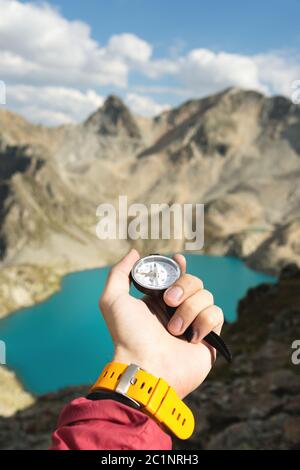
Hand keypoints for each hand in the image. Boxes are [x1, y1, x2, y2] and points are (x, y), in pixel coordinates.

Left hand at [99, 249, 223, 397]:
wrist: (147, 367)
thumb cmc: (128, 336)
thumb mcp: (113, 300)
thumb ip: (120, 273)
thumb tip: (134, 253)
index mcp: (158, 300)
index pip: (176, 275)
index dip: (180, 266)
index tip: (178, 260)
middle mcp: (178, 310)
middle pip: (194, 281)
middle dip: (183, 287)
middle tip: (169, 301)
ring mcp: (194, 323)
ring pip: (207, 295)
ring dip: (189, 309)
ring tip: (174, 329)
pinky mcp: (209, 337)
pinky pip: (217, 314)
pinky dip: (204, 322)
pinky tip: (191, 338)